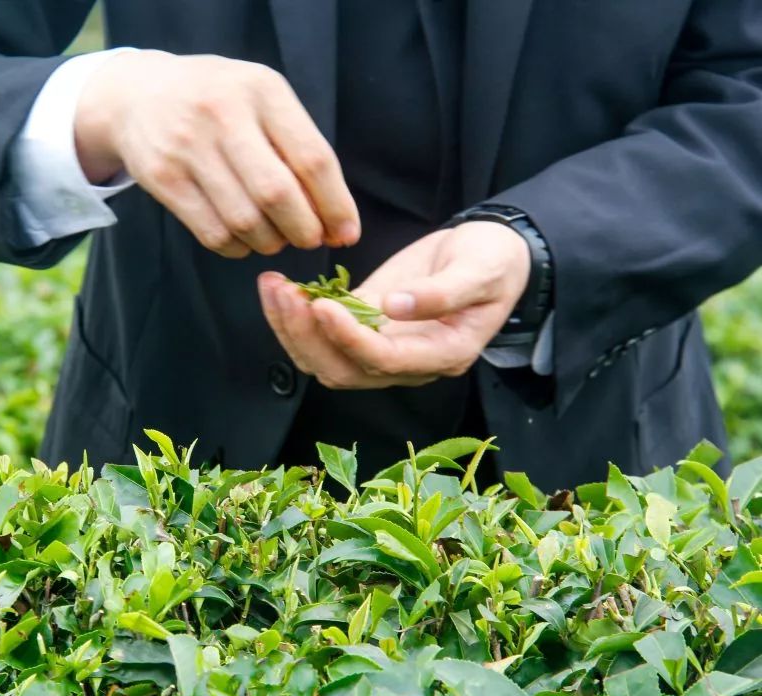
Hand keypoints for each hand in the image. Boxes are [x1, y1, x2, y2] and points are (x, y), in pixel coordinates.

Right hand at [75, 51, 359, 257]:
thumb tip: (336, 219)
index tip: (347, 233)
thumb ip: (298, 147)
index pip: (312, 159)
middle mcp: (224, 114)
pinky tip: (243, 240)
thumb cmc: (220, 102)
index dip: (335, 205)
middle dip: (303, 230)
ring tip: (275, 237)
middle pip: (277, 195)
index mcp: (263, 91)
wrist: (139, 94)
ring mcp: (189, 147)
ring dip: (270, 242)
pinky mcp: (163, 178)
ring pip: (244, 220)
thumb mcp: (262, 99)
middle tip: (309, 239)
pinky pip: (212, 232)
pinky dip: (236, 248)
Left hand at [257, 221, 530, 387]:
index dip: (349, 339)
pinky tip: (279, 287)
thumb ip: (444, 293)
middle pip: (342, 370)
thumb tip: (396, 307)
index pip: (383, 360)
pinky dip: (294, 316)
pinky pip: (320, 334)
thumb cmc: (494, 262)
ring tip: (273, 286)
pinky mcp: (363, 325)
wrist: (491, 254)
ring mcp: (380, 346)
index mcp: (441, 354)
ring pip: (322, 358)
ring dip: (291, 328)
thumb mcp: (481, 270)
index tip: (322, 306)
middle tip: (284, 292)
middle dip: (306, 335)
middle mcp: (405, 362)